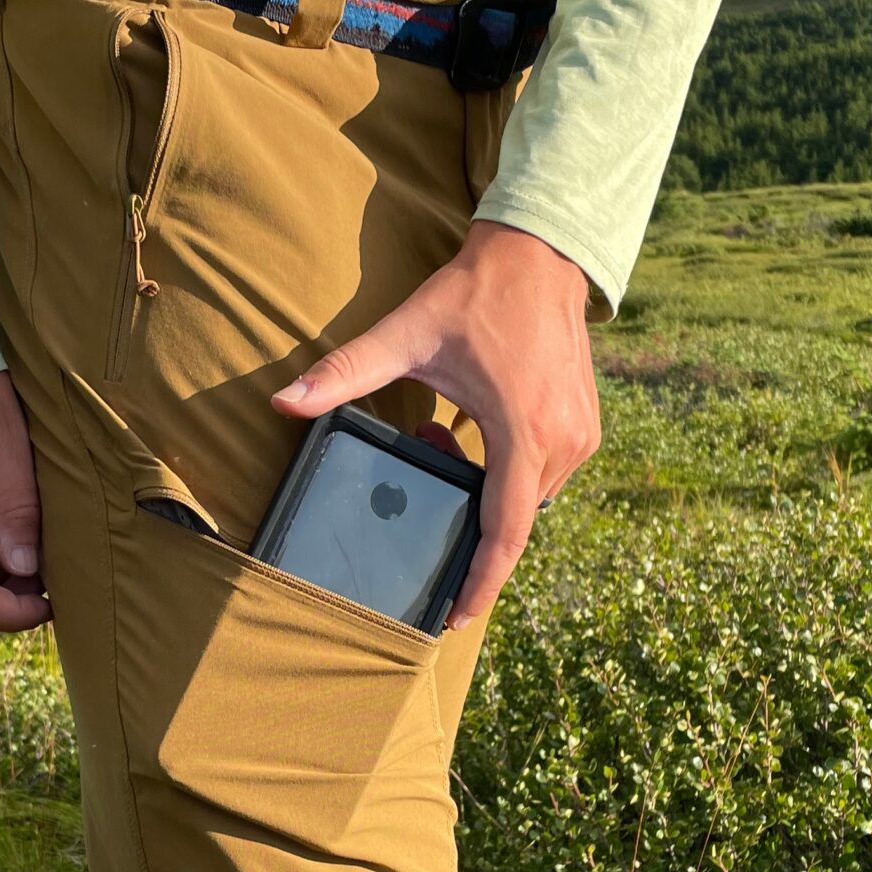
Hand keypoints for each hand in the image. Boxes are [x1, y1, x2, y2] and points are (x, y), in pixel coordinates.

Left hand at [272, 221, 598, 627]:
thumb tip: (283, 402)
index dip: (480, 583)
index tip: (455, 617)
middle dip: (465, 512)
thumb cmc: (475, 296)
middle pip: (511, 519)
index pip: (504, 534)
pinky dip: (508, 469)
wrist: (539, 254)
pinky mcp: (587, 427)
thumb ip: (343, 374)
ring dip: (485, 486)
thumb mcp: (405, 335)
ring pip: (528, 499)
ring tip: (448, 430)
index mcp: (522, 432)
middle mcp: (563, 443)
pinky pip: (544, 475)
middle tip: (428, 448)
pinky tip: (476, 427)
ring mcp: (582, 437)